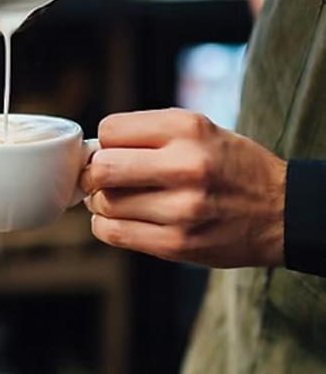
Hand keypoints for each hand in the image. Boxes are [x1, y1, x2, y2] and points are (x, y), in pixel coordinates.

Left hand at [80, 108, 286, 267]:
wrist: (282, 211)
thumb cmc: (228, 166)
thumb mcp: (198, 130)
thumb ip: (147, 134)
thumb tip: (90, 152)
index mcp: (188, 129)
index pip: (110, 130)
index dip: (104, 142)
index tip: (112, 152)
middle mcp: (186, 166)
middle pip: (101, 169)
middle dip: (93, 174)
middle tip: (102, 178)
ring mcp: (182, 209)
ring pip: (104, 203)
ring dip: (101, 202)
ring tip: (119, 199)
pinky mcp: (177, 244)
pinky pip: (113, 233)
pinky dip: (106, 225)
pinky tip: (121, 219)